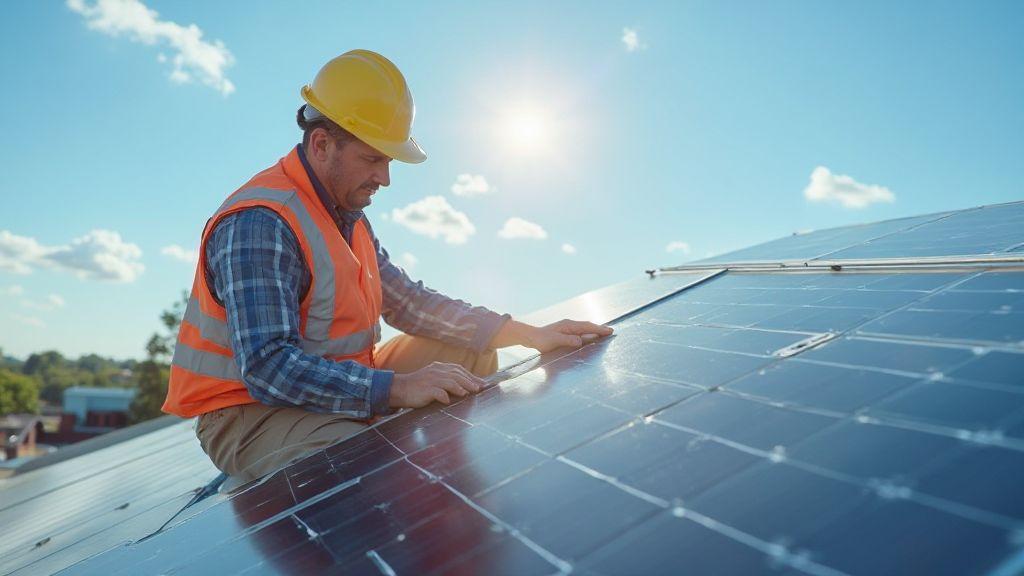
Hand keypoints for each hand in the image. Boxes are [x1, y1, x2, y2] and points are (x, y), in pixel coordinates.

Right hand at [388, 362, 484, 407]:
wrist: (399, 389)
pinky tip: (449, 401)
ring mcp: (431, 379)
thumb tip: (464, 388)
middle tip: (480, 388)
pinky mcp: (425, 389)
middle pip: (457, 374)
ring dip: (461, 387)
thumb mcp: (432, 378)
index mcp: (439, 367)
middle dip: (470, 381)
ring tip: (469, 393)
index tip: (482, 383)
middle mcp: (436, 371)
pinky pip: (438, 392)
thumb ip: (446, 380)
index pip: (458, 369)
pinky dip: (445, 396)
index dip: (471, 376)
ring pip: (450, 381)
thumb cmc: (418, 387)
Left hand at [491, 318, 613, 352]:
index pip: (587, 327)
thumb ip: (567, 340)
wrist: (530, 337)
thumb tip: (580, 341)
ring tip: (605, 334)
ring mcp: (568, 329)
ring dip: (594, 332)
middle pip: (588, 327)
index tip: (609, 331)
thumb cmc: (541, 339)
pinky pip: (580, 334)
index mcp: (569, 325)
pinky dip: (588, 335)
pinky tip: (590, 339)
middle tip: (611, 331)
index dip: (599, 329)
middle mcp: (570, 326)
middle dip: (600, 329)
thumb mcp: (554, 340)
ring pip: (585, 330)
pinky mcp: (566, 334)